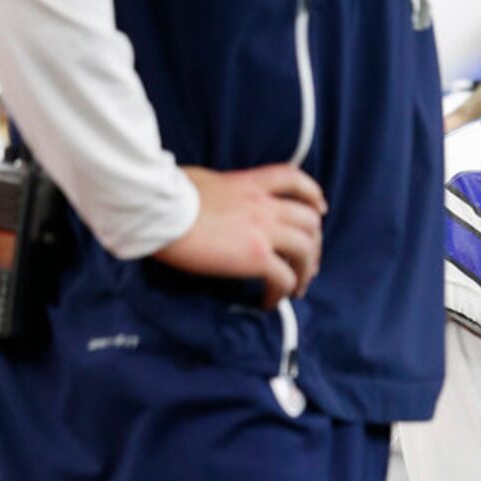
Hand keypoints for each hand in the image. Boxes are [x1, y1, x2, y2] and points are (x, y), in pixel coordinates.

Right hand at [155, 164, 327, 309]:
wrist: (160, 210)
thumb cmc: (168, 194)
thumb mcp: (200, 178)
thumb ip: (218, 186)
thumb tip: (213, 193)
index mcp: (250, 183)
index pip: (293, 180)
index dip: (312, 195)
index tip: (320, 209)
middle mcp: (265, 205)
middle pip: (309, 222)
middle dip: (314, 245)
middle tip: (306, 264)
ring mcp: (264, 230)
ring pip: (307, 252)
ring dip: (306, 273)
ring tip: (296, 289)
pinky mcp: (257, 256)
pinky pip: (285, 279)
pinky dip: (282, 293)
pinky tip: (268, 302)